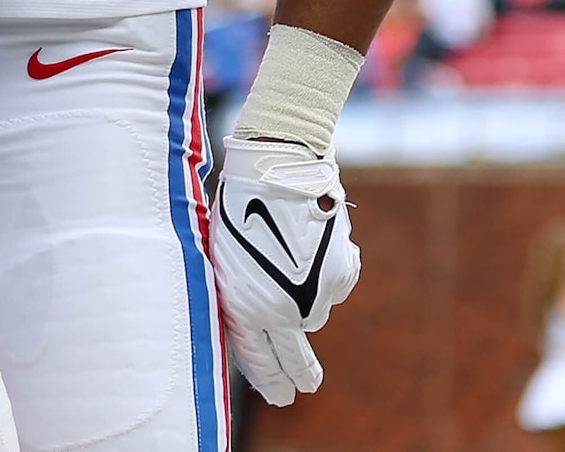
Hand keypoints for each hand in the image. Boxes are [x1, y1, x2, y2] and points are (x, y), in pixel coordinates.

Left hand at [209, 136, 360, 404]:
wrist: (276, 168)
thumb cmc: (238, 203)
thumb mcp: (225, 255)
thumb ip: (240, 293)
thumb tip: (256, 323)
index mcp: (244, 306)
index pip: (257, 360)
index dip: (270, 381)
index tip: (280, 396)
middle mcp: (282, 310)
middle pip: (293, 357)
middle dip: (298, 376)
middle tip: (303, 388)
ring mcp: (314, 295)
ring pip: (313, 313)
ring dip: (305, 298)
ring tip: (289, 256)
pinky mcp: (339, 275)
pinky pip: (332, 285)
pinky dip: (325, 272)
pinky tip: (310, 242)